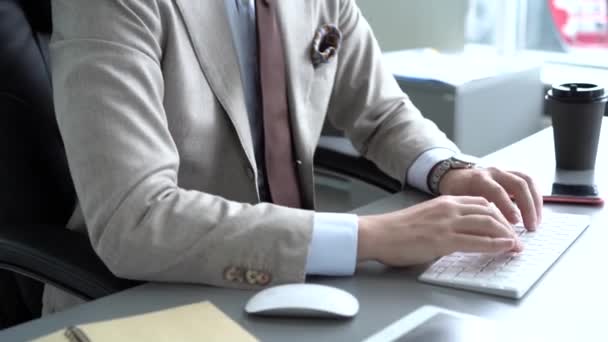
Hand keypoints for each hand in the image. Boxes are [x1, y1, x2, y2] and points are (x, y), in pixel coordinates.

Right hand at [357, 196, 522, 265]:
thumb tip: (462, 234)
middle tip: (517, 239)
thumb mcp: (426, 218)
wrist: (379, 234)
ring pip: (488, 224)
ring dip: (507, 236)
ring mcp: (447, 224)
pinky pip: (477, 241)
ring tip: (516, 246)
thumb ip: (445, 221)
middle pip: (490, 212)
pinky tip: (505, 248)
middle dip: (508, 225)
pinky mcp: (443, 240)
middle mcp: (449, 209)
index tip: (507, 226)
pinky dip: (496, 245)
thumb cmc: (397, 230)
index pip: (481, 203)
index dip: (499, 215)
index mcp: (445, 202)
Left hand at [438, 167, 541, 229]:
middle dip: (527, 207)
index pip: (497, 191)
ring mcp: (504, 172)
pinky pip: (529, 182)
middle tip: (530, 227)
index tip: (515, 223)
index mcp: (478, 179)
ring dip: (535, 203)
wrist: (454, 177)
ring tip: (536, 222)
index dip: (508, 207)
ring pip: (527, 182)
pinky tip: (536, 213)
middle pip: (518, 184)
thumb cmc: (455, 193)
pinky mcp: (512, 175)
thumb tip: (479, 235)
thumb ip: (470, 214)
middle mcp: (494, 173)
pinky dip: (536, 197)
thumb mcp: (458, 203)